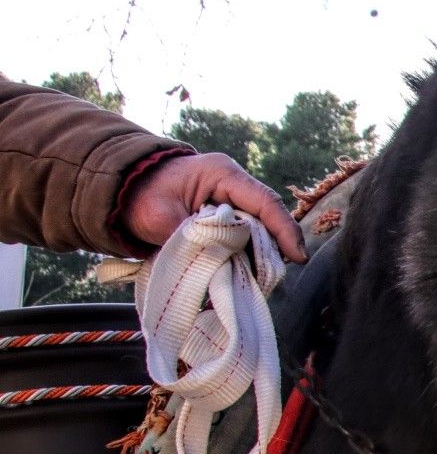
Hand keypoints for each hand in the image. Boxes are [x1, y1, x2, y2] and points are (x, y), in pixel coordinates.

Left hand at [123, 152, 307, 262]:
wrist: (122, 189)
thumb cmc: (140, 197)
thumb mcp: (164, 218)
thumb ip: (196, 237)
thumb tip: (225, 262)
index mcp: (222, 174)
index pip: (265, 202)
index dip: (284, 230)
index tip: (297, 257)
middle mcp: (233, 184)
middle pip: (267, 217)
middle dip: (275, 247)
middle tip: (275, 277)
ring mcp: (231, 198)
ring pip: (258, 228)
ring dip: (260, 253)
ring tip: (260, 278)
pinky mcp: (225, 213)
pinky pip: (245, 233)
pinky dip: (247, 252)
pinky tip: (246, 270)